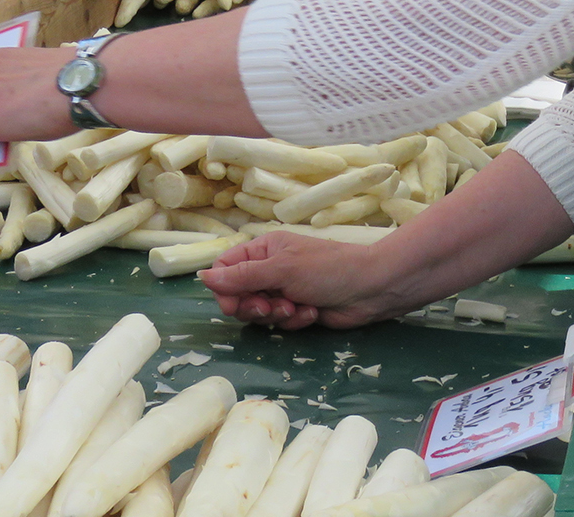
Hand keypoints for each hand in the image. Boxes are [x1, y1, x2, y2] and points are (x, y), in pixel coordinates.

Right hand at [200, 233, 408, 329]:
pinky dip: (295, 320)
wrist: (371, 289)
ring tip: (298, 306)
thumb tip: (203, 276)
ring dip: (278, 315)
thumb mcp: (281, 269)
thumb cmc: (327, 269)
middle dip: (253, 306)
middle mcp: (270, 269)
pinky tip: (313, 312)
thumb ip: (241, 276)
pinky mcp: (298, 310)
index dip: (224, 289)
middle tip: (268, 307)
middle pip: (239, 295)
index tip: (232, 303)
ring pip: (260, 313)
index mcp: (264, 250)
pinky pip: (281, 322)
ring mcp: (285, 291)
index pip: (226, 268)